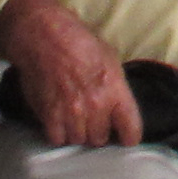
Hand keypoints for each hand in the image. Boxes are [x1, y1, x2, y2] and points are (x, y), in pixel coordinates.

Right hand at [0, 0, 140, 148]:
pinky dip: (59, 134)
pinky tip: (59, 123)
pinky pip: (58, 139)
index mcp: (115, 91)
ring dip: (78, 133)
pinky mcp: (50, 115)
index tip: (125, 139)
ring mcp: (72, 113)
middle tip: (93, 122)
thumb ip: (116, 87)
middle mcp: (96, 106)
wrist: (46, 38)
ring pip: (79, 140)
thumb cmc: (79, 43)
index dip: (129, 137)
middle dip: (98, 132)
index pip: (131, 130)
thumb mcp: (111, 61)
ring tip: (75, 120)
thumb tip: (117, 104)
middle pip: (101, 139)